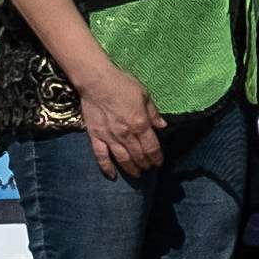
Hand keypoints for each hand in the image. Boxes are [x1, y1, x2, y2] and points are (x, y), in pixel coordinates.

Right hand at [76, 60, 163, 177]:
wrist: (96, 82)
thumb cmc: (123, 85)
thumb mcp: (145, 96)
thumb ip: (153, 114)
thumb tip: (163, 126)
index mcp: (140, 124)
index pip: (151, 146)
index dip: (157, 157)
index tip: (159, 163)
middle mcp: (126, 134)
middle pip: (138, 155)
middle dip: (146, 164)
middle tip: (150, 169)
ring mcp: (109, 137)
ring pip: (122, 159)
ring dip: (131, 168)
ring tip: (137, 174)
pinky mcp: (95, 137)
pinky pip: (101, 156)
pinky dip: (107, 168)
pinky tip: (112, 176)